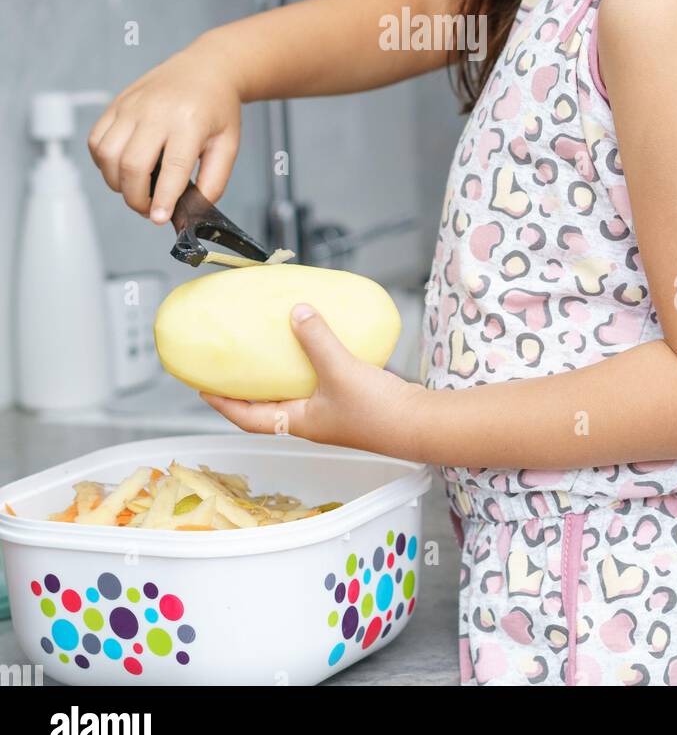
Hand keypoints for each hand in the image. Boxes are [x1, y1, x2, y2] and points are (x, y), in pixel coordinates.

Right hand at [87, 33, 241, 220]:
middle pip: (132, 165)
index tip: (159, 218)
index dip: (162, 199)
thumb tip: (191, 211)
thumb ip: (213, 182)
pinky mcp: (116, 104)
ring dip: (117, 183)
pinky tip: (123, 167)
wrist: (206, 68)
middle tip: (150, 208)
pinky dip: (103, 163)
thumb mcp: (228, 145)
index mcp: (190, 121)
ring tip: (138, 188)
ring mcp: (132, 105)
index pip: (171, 168)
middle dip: (136, 198)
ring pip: (108, 155)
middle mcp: (156, 111)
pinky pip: (96, 141)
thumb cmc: (217, 108)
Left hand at [199, 304, 429, 460]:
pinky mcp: (350, 395)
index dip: (222, 403)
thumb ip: (316, 339)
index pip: (248, 417)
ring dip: (278, 370)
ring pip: (293, 388)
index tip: (200, 387)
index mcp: (298, 422)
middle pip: (266, 403)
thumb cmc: (377, 411)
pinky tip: (315, 338)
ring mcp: (330, 408)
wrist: (419, 423)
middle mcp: (310, 418)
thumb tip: (295, 311)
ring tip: (267, 344)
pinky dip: (311, 359)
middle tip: (230, 360)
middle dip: (246, 385)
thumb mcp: (339, 370)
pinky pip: (319, 375)